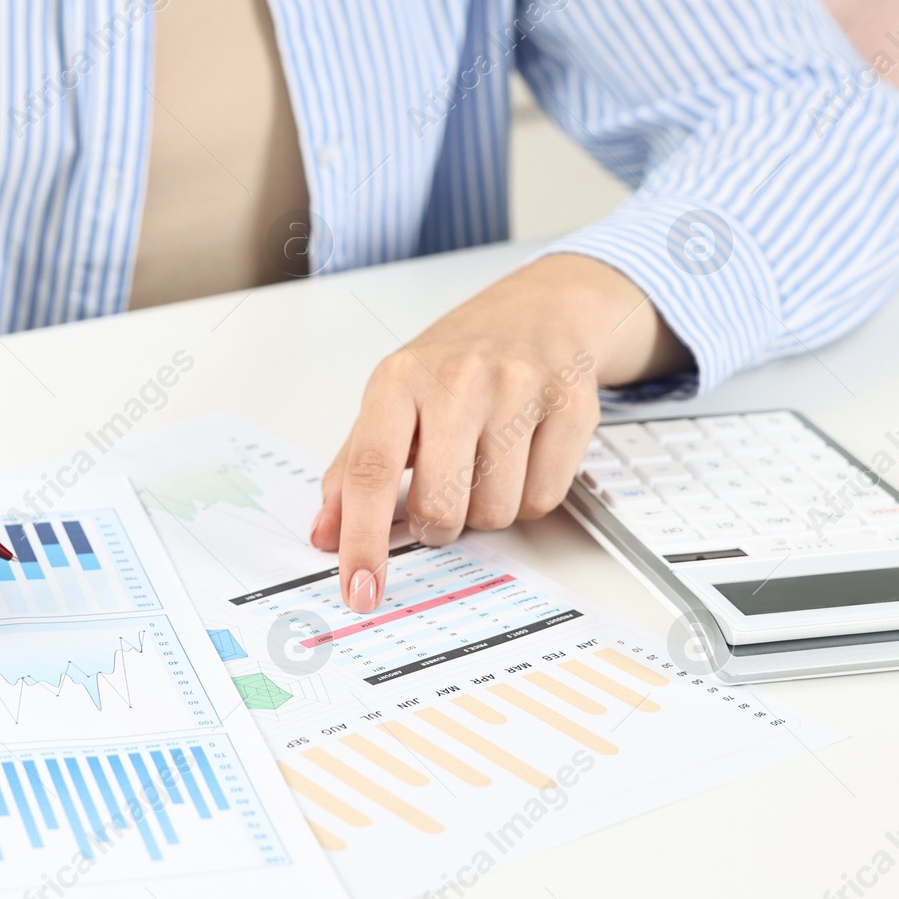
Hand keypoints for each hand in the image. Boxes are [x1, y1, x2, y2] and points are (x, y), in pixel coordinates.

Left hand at [308, 254, 692, 613]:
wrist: (539, 310)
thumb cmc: (455, 363)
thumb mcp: (392, 401)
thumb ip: (353, 469)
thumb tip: (326, 533)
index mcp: (400, 380)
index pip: (370, 471)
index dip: (361, 540)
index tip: (359, 589)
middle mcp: (458, 380)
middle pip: (440, 505)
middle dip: (437, 526)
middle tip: (441, 501)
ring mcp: (520, 389)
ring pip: (496, 511)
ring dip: (485, 509)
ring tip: (484, 465)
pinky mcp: (572, 404)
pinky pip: (543, 499)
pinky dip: (528, 496)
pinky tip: (522, 457)